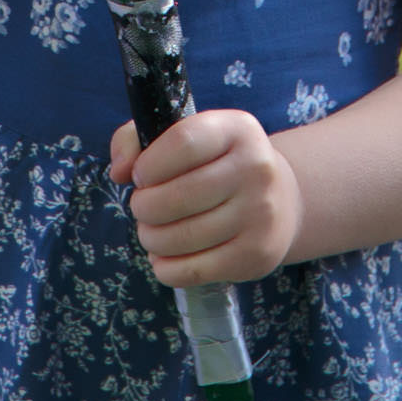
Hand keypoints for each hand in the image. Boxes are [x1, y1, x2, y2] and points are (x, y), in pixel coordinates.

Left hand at [108, 109, 302, 286]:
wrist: (281, 200)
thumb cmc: (215, 164)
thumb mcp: (184, 134)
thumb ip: (136, 139)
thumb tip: (120, 171)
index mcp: (238, 130)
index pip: (183, 142)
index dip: (149, 164)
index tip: (141, 175)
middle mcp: (257, 168)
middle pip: (177, 196)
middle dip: (143, 208)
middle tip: (143, 208)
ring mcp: (261, 214)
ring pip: (181, 237)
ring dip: (151, 238)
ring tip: (151, 232)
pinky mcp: (256, 254)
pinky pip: (193, 270)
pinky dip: (166, 268)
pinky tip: (165, 257)